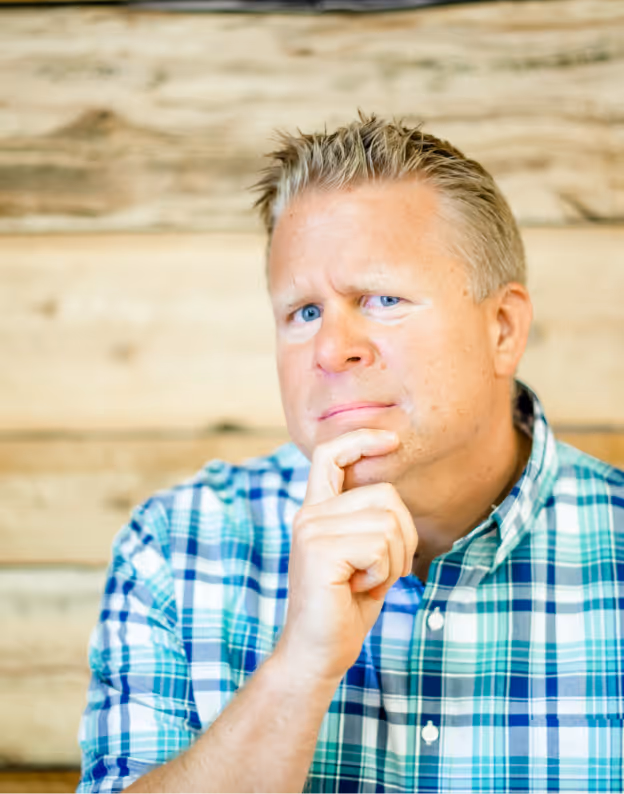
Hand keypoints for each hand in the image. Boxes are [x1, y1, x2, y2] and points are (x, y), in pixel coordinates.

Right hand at [276, 429, 417, 682]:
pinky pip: (381, 547)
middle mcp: (309, 514)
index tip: (391, 439)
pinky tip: (360, 589)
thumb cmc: (344, 608)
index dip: (361, 439)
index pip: (330, 455)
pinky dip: (384, 574)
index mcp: (316, 511)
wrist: (316, 654)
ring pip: (389, 522)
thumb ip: (368, 523)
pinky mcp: (320, 550)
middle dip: (403, 536)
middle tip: (381, 571)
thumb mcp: (361, 557)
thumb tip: (392, 498)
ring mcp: (312, 529)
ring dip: (394, 560)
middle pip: (386, 494)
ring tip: (367, 582)